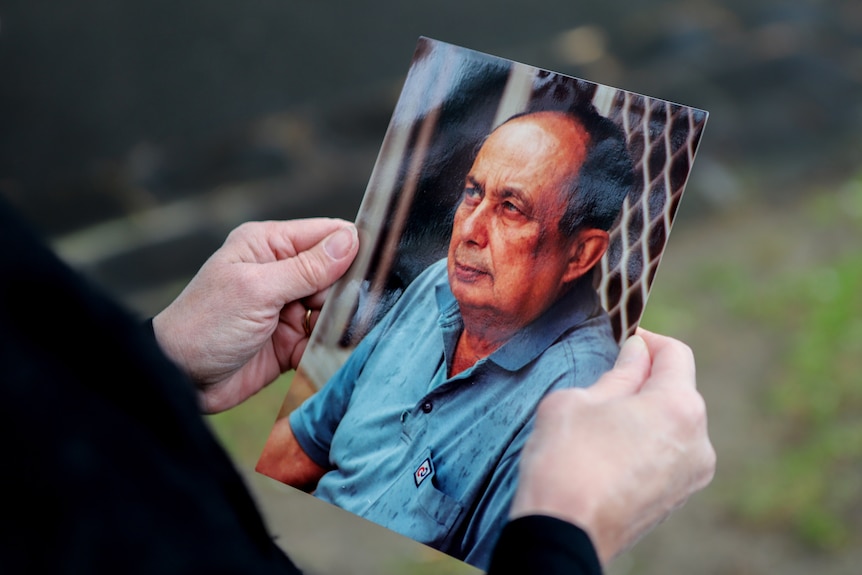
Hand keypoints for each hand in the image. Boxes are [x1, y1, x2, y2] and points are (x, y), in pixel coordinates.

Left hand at [152, 219, 358, 412]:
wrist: (179, 380)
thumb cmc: (206, 325)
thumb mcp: (258, 290)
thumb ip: (307, 267)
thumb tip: (350, 240)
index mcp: (269, 245)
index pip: (325, 235)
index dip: (352, 248)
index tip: (378, 266)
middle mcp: (281, 272)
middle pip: (336, 273)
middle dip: (348, 291)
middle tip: (351, 309)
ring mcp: (287, 308)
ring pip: (334, 308)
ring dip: (340, 321)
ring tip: (343, 334)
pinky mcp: (290, 341)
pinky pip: (323, 339)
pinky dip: (329, 346)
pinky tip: (331, 353)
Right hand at [509, 329, 715, 564]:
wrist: (562, 534)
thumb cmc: (565, 461)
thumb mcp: (579, 400)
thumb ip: (617, 373)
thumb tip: (636, 353)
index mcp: (678, 407)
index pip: (675, 354)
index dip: (648, 340)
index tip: (624, 340)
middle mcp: (698, 441)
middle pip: (678, 391)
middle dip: (646, 380)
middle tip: (605, 381)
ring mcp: (692, 475)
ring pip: (673, 425)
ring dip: (646, 414)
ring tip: (602, 422)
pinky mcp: (677, 500)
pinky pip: (668, 455)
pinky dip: (647, 444)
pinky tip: (609, 451)